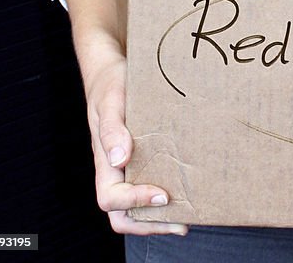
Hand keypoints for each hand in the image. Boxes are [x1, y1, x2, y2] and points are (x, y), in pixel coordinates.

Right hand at [85, 52, 187, 236]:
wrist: (112, 69)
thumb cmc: (110, 84)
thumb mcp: (111, 101)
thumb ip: (112, 128)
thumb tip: (119, 159)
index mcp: (103, 160)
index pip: (110, 198)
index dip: (134, 202)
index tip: (162, 194)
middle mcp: (114, 169)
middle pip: (122, 215)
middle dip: (150, 224)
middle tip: (182, 222)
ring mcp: (126, 165)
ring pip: (134, 207)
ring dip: (158, 217)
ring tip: (188, 215)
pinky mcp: (140, 157)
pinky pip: (147, 185)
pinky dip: (164, 198)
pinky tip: (186, 190)